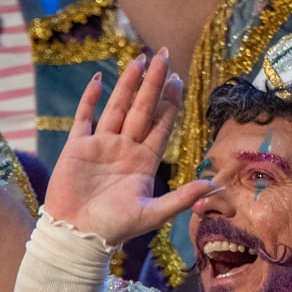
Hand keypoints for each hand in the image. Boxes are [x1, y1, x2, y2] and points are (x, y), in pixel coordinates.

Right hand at [43, 53, 213, 246]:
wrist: (77, 236)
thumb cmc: (114, 229)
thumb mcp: (153, 214)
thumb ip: (182, 198)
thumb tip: (215, 185)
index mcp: (143, 162)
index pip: (161, 125)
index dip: (171, 103)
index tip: (179, 80)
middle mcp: (124, 148)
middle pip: (142, 109)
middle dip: (154, 83)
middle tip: (164, 55)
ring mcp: (101, 145)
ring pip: (117, 107)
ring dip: (127, 84)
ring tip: (139, 60)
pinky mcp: (77, 147)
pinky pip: (84, 117)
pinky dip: (91, 99)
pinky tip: (100, 80)